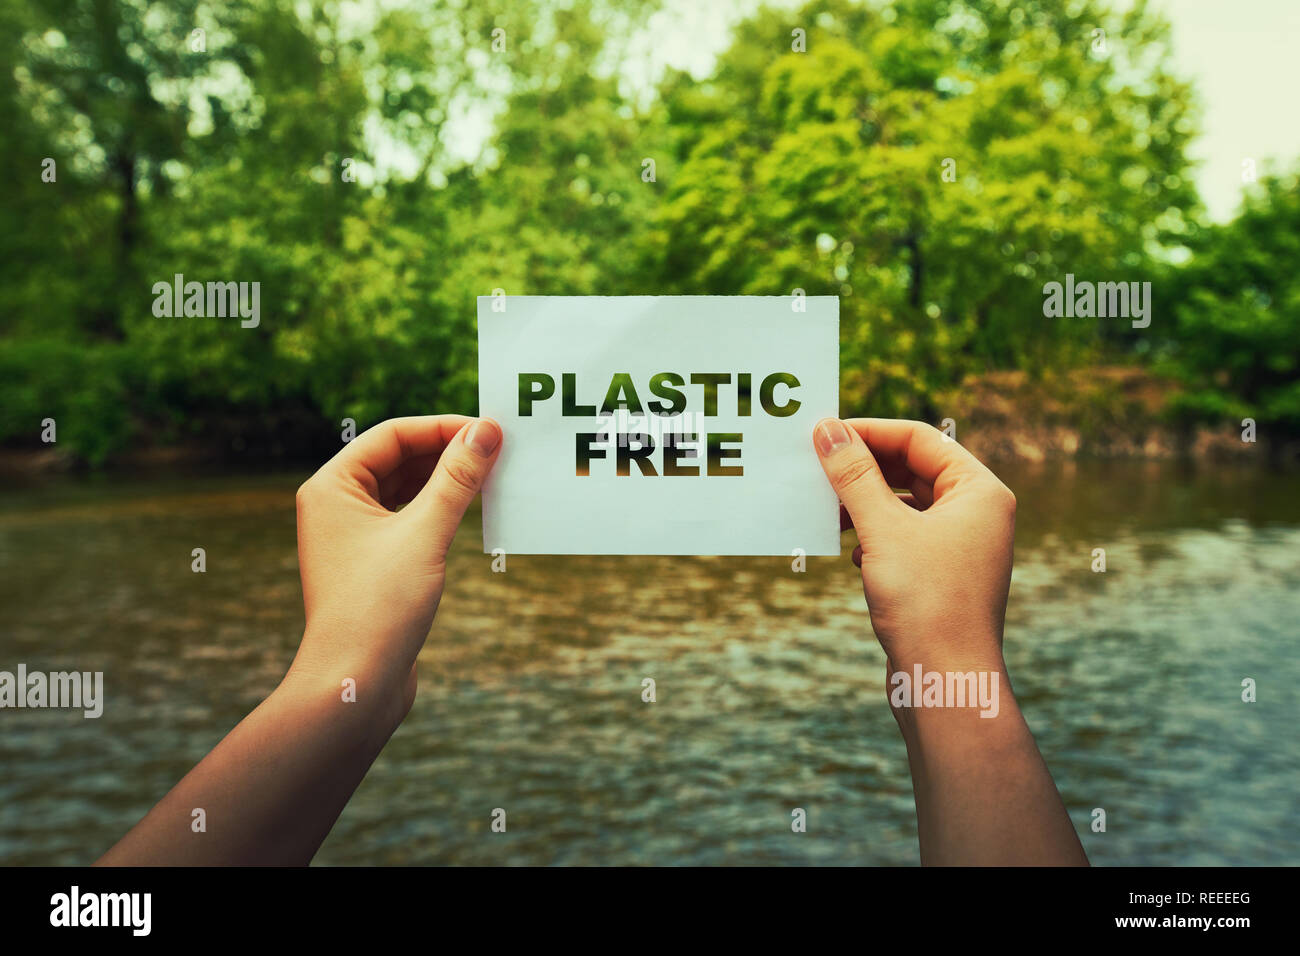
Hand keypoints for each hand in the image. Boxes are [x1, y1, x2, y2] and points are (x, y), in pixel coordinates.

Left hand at [288, 415, 502, 729]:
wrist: (355, 685)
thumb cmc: (378, 607)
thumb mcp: (426, 533)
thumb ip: (458, 478)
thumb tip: (486, 431)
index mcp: (332, 487)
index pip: (392, 435)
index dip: (442, 427)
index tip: (489, 429)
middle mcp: (337, 506)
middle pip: (399, 459)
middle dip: (448, 451)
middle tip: (499, 449)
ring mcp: (354, 537)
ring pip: (407, 490)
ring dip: (448, 481)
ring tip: (493, 476)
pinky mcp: (374, 564)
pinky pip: (411, 520)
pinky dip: (442, 510)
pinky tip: (475, 510)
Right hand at [812, 418, 1015, 673]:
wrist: (945, 684)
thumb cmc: (926, 603)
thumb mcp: (882, 529)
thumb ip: (853, 475)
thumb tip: (827, 428)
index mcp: (979, 491)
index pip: (919, 439)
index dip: (868, 431)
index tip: (822, 433)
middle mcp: (977, 513)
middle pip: (912, 468)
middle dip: (863, 467)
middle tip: (816, 465)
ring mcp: (961, 546)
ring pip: (904, 504)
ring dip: (864, 502)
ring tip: (827, 509)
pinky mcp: (941, 576)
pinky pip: (902, 536)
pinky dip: (873, 534)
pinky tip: (852, 552)